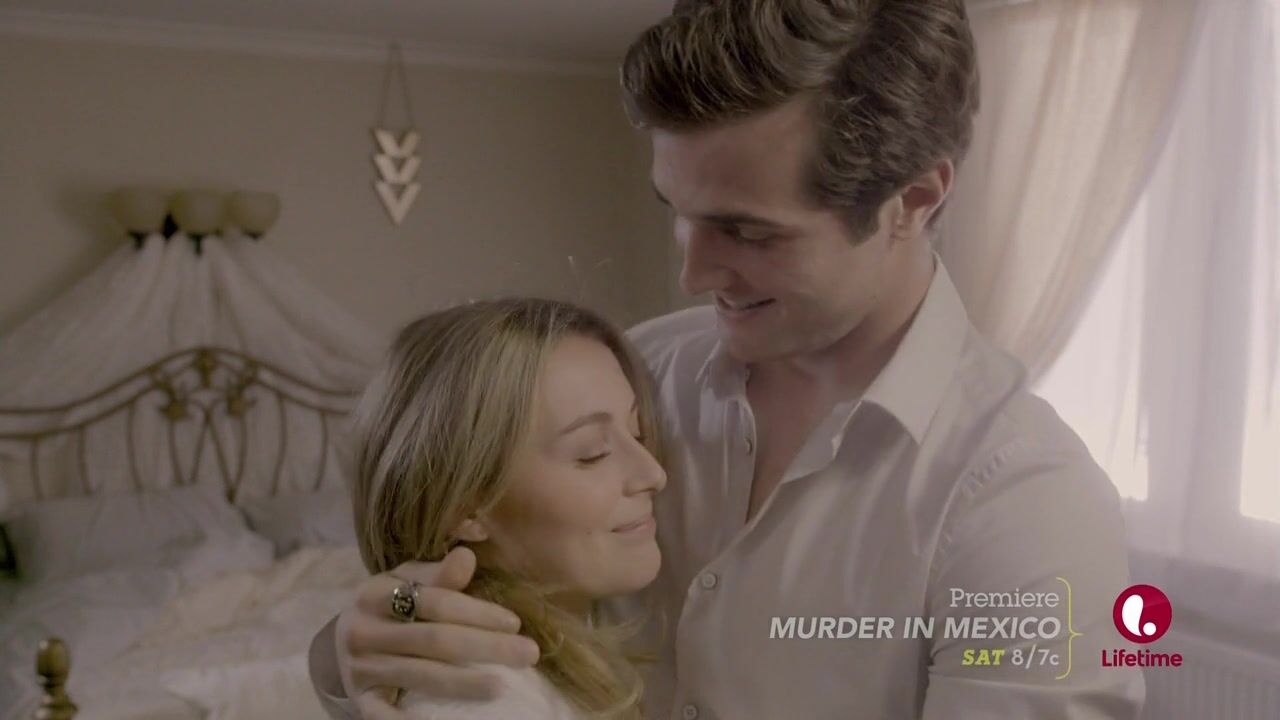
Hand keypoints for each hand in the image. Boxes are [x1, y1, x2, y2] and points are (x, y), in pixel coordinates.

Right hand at [335, 546, 540, 717]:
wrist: (341, 642)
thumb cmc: (389, 606)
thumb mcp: (406, 581)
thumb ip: (439, 574)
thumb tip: (468, 556)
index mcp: (374, 594)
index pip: (433, 602)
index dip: (475, 612)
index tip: (514, 622)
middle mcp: (363, 631)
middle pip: (433, 640)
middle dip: (484, 646)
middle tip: (528, 653)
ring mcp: (359, 669)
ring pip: (419, 675)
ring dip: (462, 683)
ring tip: (501, 686)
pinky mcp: (361, 701)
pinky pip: (383, 715)